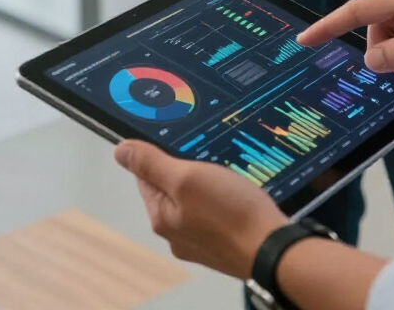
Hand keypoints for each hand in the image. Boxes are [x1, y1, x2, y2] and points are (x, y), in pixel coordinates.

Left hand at [115, 141, 285, 277]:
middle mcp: (176, 234)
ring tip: (227, 175)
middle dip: (188, 169)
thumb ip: (152, 164)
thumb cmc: (231, 214)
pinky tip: (237, 194)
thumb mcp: (187, 178)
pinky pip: (214, 213)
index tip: (183, 144)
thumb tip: (120, 151)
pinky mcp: (223, 243)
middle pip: (171, 188)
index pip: (146, 176)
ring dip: (207, 184)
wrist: (273, 250)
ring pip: (195, 200)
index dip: (162, 154)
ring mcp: (200, 242)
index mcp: (161, 217)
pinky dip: (223, 200)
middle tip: (210, 158)